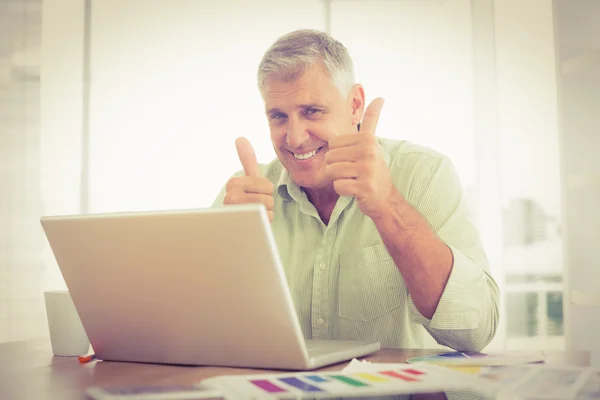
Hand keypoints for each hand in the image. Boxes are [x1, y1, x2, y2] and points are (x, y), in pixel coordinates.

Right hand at [224, 137, 274, 221]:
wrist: (239, 226)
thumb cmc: (246, 201)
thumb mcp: (248, 180)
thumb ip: (247, 159)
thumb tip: (240, 138)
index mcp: (233, 183)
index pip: (266, 185)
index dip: (266, 191)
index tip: (254, 194)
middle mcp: (230, 197)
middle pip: (268, 197)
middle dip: (266, 203)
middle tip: (254, 206)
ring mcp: (235, 213)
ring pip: (267, 208)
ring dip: (266, 213)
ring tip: (254, 214)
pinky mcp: (241, 225)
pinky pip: (265, 220)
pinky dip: (264, 222)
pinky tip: (254, 223)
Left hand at [326, 98, 395, 219]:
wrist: (385, 198)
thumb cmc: (373, 170)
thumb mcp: (372, 143)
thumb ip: (371, 122)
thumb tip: (380, 98)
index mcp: (367, 139)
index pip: (333, 143)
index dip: (338, 154)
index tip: (354, 160)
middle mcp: (369, 151)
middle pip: (330, 157)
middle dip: (337, 167)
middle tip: (353, 172)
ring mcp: (368, 169)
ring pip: (332, 171)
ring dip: (339, 179)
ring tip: (354, 180)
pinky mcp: (365, 186)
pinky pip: (338, 186)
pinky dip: (343, 190)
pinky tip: (355, 190)